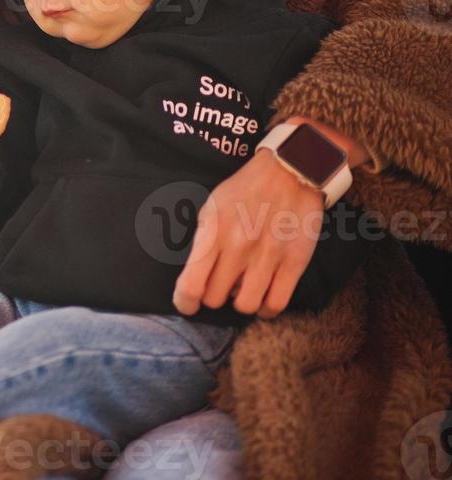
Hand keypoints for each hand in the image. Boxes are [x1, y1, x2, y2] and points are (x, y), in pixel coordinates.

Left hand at [173, 148, 326, 317]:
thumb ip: (203, 242)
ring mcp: (268, 256)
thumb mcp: (211, 208)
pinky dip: (266, 308)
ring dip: (239, 302)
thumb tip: (196, 276)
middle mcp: (239, 247)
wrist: (290, 171)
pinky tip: (263, 299)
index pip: (191, 284)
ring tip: (241, 290)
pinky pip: (276, 303)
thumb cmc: (244, 190)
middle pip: (215, 298)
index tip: (186, 304)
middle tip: (219, 286)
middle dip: (212, 296)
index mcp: (213, 232)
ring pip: (245, 305)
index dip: (185, 302)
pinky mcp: (295, 262)